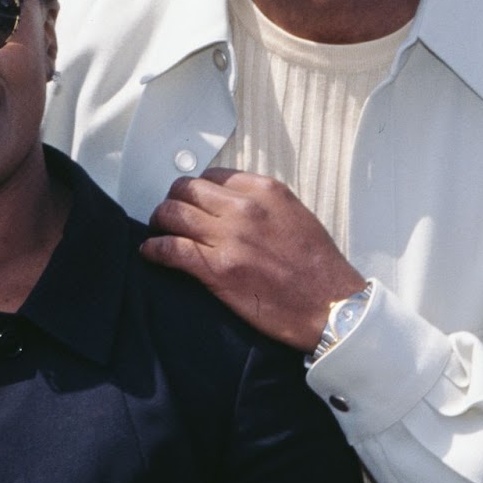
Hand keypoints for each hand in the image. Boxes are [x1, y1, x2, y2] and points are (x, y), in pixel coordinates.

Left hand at [142, 168, 365, 351]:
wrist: (332, 307)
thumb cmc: (319, 268)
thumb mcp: (295, 215)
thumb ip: (262, 204)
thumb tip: (232, 205)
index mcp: (264, 191)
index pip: (212, 176)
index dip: (197, 190)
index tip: (192, 202)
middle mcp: (244, 208)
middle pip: (186, 190)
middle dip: (173, 202)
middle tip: (170, 217)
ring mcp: (228, 238)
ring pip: (172, 214)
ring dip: (159, 223)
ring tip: (159, 233)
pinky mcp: (217, 269)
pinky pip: (170, 249)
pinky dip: (154, 250)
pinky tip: (150, 254)